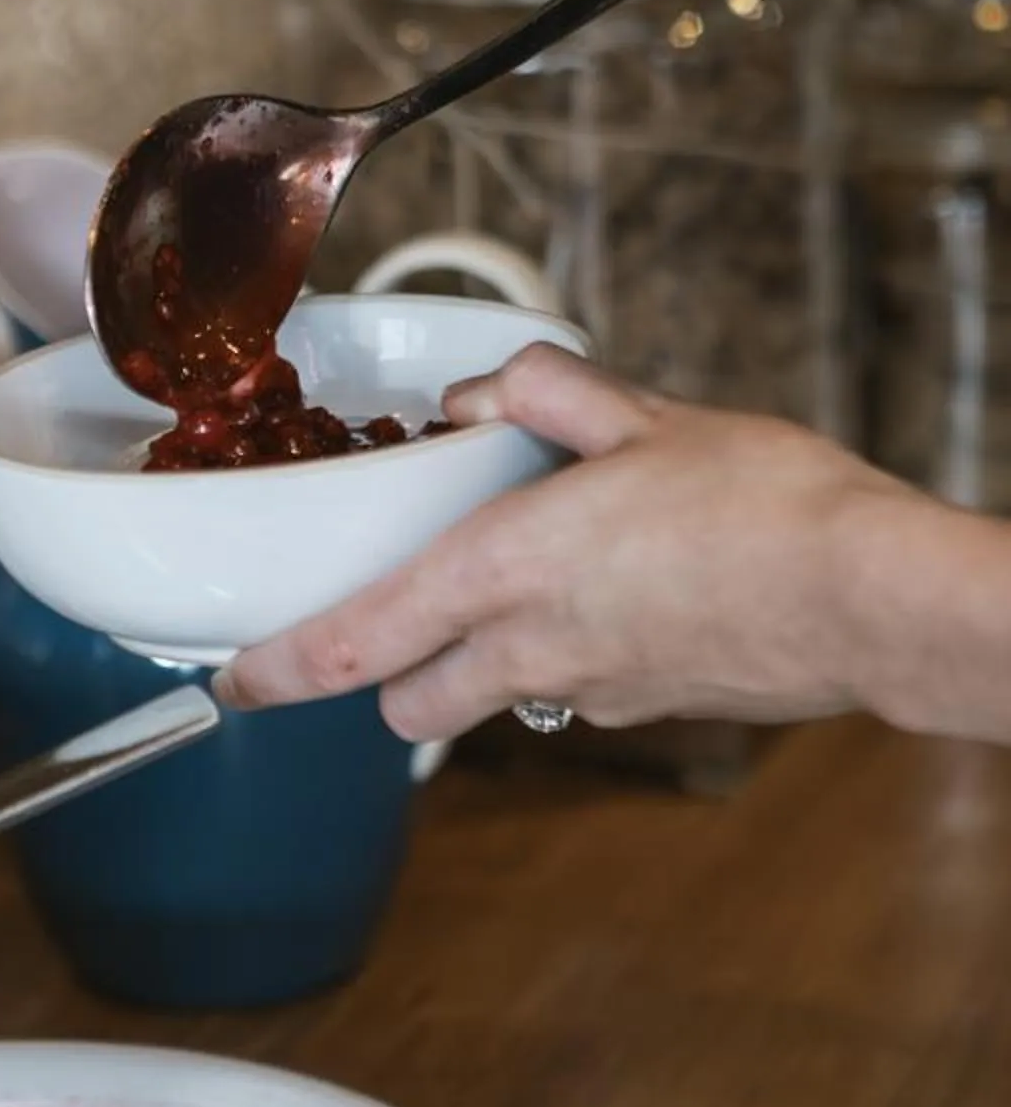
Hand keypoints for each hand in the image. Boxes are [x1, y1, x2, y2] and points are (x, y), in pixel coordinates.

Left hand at [215, 347, 914, 739]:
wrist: (873, 594)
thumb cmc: (767, 504)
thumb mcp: (643, 414)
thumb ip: (540, 395)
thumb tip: (477, 394)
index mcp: (505, 572)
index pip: (354, 641)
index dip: (277, 670)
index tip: (232, 682)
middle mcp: (531, 651)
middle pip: (407, 705)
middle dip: (390, 677)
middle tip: (404, 623)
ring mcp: (591, 694)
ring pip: (493, 703)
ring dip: (484, 669)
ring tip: (538, 593)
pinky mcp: (650, 711)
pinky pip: (579, 694)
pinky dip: (577, 659)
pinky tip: (632, 601)